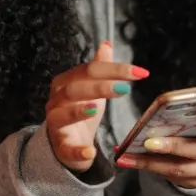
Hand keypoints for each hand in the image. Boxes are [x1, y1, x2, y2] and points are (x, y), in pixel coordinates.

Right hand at [45, 40, 148, 172]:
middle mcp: (56, 100)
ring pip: (62, 115)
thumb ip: (98, 67)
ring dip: (79, 111)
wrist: (66, 144)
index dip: (113, 69)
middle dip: (100, 87)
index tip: (140, 72)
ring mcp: (56, 124)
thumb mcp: (92, 88)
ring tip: (97, 107)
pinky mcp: (61, 146)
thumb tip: (106, 44)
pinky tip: (90, 151)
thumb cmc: (81, 111)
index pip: (88, 70)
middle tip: (125, 88)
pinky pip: (66, 148)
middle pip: (74, 89)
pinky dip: (78, 150)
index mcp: (65, 83)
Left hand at [115, 117, 195, 188]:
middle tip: (148, 142)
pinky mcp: (192, 182)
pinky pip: (168, 175)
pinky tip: (127, 160)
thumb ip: (189, 114)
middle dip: (172, 146)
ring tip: (127, 155)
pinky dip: (145, 166)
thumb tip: (162, 108)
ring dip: (149, 162)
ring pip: (178, 168)